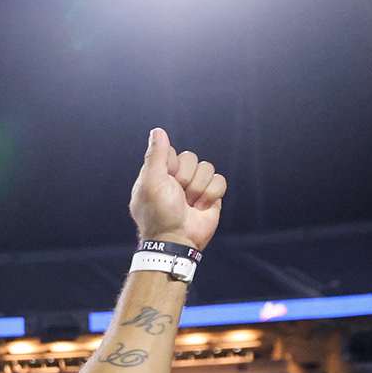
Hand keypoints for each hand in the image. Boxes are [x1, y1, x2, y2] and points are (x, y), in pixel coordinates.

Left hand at [129, 128, 226, 251]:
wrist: (177, 241)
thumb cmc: (159, 214)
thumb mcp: (151, 182)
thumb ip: (155, 156)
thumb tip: (157, 130)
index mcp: (158, 174)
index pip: (170, 152)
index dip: (170, 164)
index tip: (165, 180)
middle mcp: (176, 179)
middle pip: (190, 157)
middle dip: (185, 177)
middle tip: (178, 196)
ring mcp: (194, 188)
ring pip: (206, 168)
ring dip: (198, 188)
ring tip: (189, 205)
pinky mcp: (211, 197)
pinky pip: (220, 180)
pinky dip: (212, 194)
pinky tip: (201, 208)